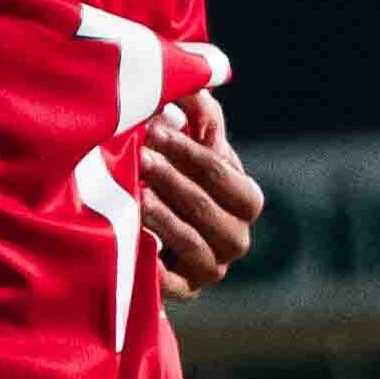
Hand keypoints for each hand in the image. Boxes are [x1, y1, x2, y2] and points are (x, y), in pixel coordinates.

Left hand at [140, 80, 261, 297]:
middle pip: (208, 209)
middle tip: (140, 157)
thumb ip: (201, 116)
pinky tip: (133, 242)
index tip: (157, 129)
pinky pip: (171, 284)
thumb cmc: (174, 177)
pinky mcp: (184, 293)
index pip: (225, 177)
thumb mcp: (189, 145)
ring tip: (135, 195)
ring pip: (193, 243)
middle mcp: (237, 239)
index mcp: (246, 201)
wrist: (149, 233)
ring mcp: (212, 269)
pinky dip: (153, 264)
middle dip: (172, 180)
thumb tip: (202, 86)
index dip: (191, 153)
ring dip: (163, 216)